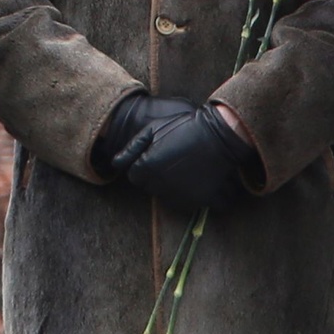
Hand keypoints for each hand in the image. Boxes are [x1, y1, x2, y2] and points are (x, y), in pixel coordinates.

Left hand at [102, 94, 258, 212]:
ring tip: (186, 170)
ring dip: (175, 189)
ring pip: (171, 200)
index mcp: (148, 167)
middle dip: (157, 178)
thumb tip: (115, 164)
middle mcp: (162, 186)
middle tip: (172, 161)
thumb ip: (132, 148)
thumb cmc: (184, 127)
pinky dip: (198, 198)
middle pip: (151, 189)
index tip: (157, 156)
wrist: (217, 133)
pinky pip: (196, 207)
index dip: (143, 166)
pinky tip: (201, 183)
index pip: (135, 177)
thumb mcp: (153, 129)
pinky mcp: (202, 201)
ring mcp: (182, 195)